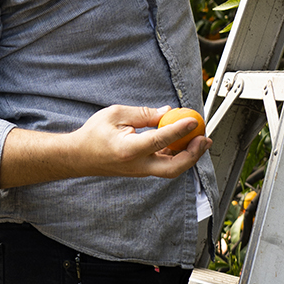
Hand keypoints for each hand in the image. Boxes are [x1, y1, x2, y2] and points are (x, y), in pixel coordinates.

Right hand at [0, 104, 208, 186]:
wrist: (78, 156)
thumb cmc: (93, 134)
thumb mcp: (116, 114)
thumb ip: (144, 113)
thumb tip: (167, 112)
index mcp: (128, 149)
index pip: (160, 140)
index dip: (179, 130)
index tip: (192, 119)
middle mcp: (136, 165)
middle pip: (173, 168)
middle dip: (194, 155)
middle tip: (204, 139)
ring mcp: (139, 171)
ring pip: (172, 169)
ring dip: (189, 156)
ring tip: (199, 139)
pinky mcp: (141, 171)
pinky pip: (164, 166)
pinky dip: (177, 156)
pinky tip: (183, 142)